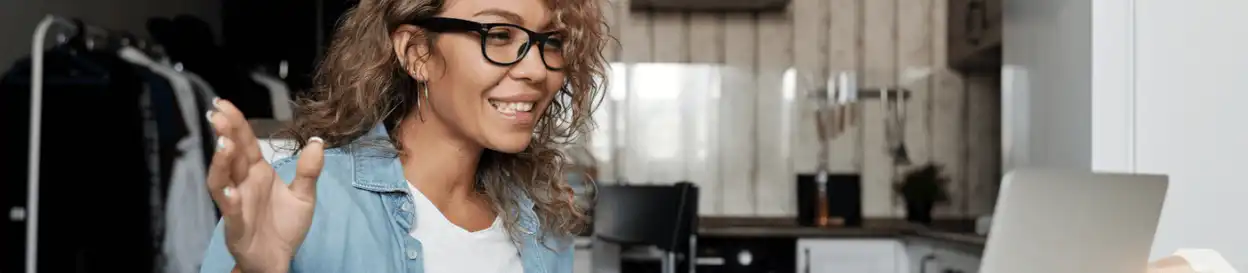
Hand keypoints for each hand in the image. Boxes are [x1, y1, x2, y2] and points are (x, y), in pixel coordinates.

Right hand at [206, 99, 324, 272]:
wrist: (279, 260)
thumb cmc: (284, 227)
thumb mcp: (304, 196)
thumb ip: (309, 171)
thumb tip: (318, 141)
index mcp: (257, 173)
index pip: (245, 143)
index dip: (236, 123)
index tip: (225, 103)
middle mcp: (243, 185)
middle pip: (231, 155)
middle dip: (224, 134)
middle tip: (218, 114)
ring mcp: (237, 205)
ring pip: (222, 180)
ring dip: (221, 163)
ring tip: (224, 144)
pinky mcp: (236, 226)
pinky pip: (230, 212)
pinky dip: (229, 200)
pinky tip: (231, 189)